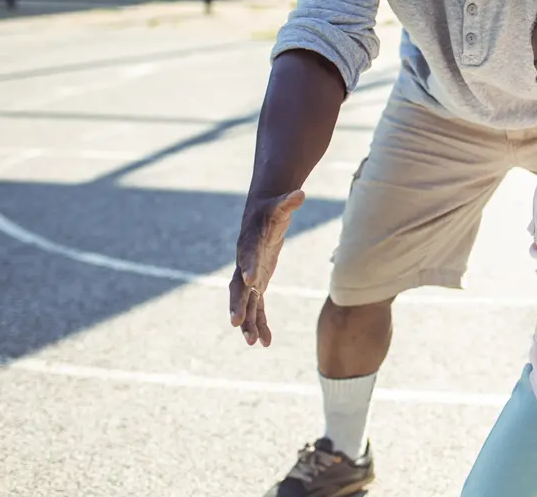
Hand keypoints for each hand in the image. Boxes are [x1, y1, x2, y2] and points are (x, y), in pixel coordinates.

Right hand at [228, 189, 305, 345]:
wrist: (260, 216)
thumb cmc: (270, 211)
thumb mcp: (280, 206)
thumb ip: (289, 202)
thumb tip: (300, 193)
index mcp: (248, 245)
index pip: (247, 257)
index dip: (249, 268)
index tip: (251, 281)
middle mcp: (244, 265)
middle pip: (238, 288)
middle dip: (237, 305)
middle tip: (235, 322)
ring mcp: (249, 277)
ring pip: (246, 303)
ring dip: (249, 323)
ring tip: (253, 343)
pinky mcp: (257, 285)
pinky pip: (257, 307)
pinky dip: (261, 323)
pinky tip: (266, 342)